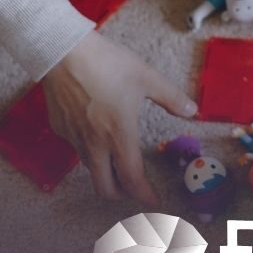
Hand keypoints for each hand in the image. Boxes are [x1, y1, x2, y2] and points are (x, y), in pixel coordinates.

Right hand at [41, 30, 197, 201]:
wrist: (64, 51)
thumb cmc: (108, 63)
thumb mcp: (146, 77)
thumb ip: (171, 97)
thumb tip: (193, 111)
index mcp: (119, 134)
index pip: (132, 179)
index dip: (145, 195)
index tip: (155, 202)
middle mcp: (94, 144)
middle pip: (105, 187)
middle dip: (122, 194)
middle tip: (135, 187)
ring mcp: (73, 138)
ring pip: (90, 168)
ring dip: (105, 172)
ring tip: (118, 161)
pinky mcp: (60, 128)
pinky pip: (76, 148)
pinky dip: (88, 150)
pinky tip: (95, 132)